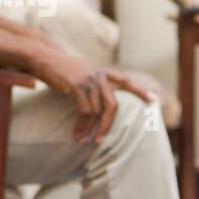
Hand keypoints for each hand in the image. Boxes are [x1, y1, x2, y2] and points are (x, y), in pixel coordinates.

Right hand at [30, 51, 157, 143]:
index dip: (140, 91)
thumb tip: (100, 102)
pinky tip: (76, 133)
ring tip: (82, 140)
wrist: (44, 58)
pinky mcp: (76, 86)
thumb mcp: (82, 71)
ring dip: (90, 129)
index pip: (126, 81)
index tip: (154, 101)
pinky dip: (81, 125)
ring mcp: (89, 80)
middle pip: (113, 105)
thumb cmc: (61, 69)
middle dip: (108, 125)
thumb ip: (94, 82)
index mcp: (102, 72)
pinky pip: (83, 111)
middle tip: (101, 140)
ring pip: (96, 111)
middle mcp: (99, 75)